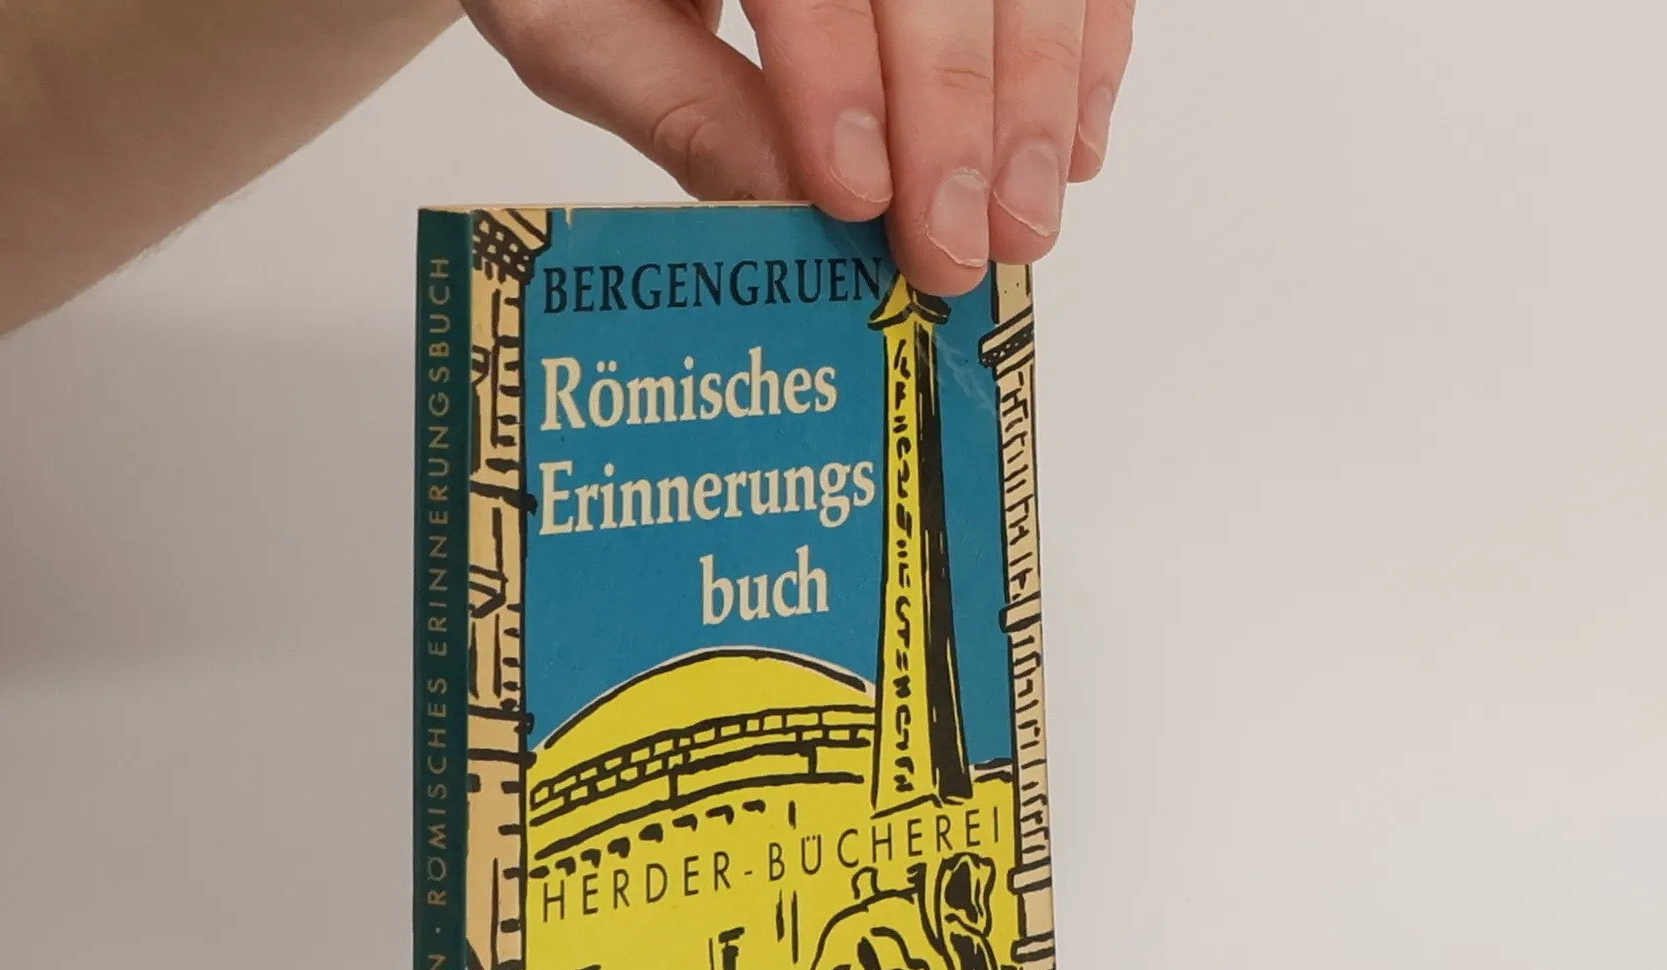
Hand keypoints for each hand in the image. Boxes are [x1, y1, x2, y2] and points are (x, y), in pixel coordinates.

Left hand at [461, 0, 1133, 294]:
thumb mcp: (584, 24)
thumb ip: (679, 107)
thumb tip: (787, 209)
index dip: (842, 80)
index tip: (857, 197)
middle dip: (958, 116)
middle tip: (953, 249)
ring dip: (1037, 101)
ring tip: (1021, 227)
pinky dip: (1082, 58)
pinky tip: (1067, 153)